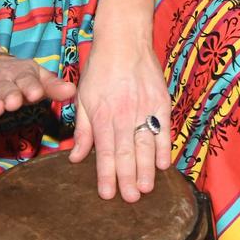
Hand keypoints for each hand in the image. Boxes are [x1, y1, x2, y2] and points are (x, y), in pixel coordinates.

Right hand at [0, 51, 76, 138]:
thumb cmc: (16, 76)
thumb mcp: (35, 76)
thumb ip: (53, 86)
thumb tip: (73, 91)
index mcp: (19, 75)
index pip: (26, 80)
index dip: (31, 87)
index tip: (36, 93)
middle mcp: (1, 84)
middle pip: (6, 89)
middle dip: (9, 95)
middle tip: (13, 102)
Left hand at [68, 32, 172, 201]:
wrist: (124, 40)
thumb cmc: (100, 68)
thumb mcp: (83, 97)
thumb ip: (82, 129)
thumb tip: (76, 157)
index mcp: (102, 115)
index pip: (105, 151)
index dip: (106, 175)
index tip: (108, 194)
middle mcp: (124, 114)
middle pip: (126, 152)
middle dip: (128, 178)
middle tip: (130, 199)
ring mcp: (144, 108)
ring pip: (145, 145)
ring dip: (146, 169)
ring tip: (146, 188)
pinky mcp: (161, 101)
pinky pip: (163, 129)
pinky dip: (164, 147)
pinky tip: (163, 164)